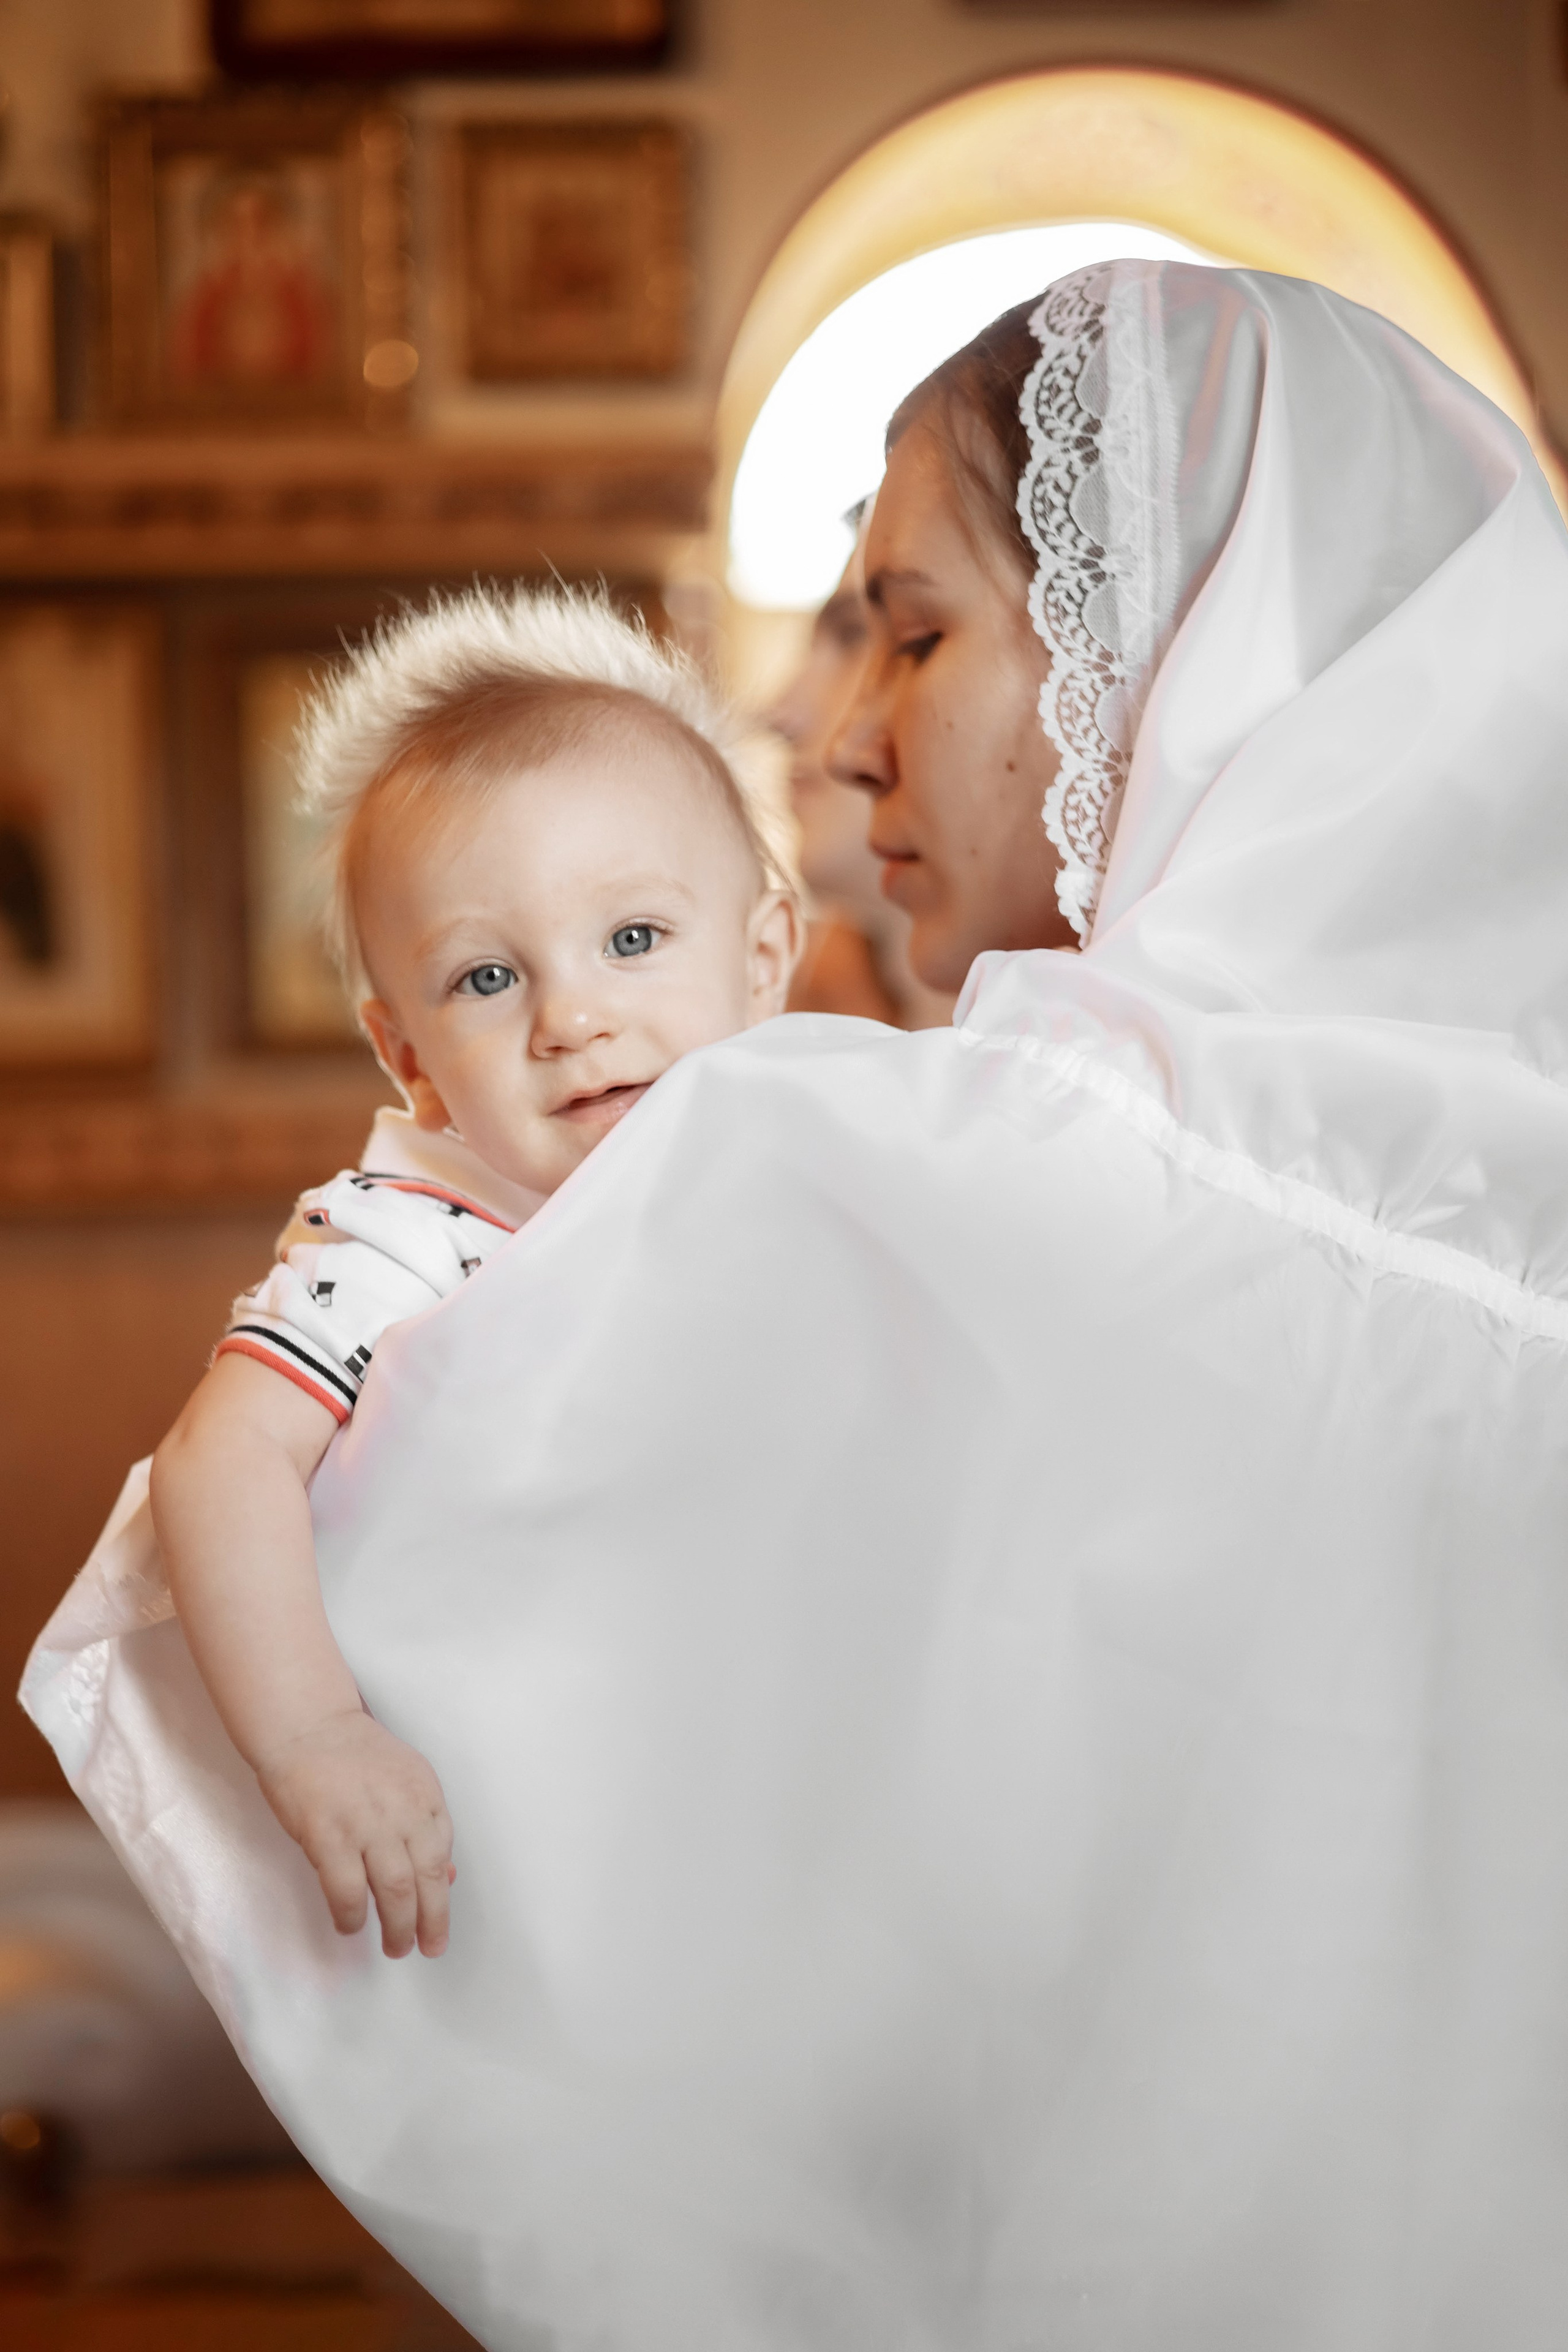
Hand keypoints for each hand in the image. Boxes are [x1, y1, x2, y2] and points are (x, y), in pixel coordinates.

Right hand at [256, 1709, 455, 1958]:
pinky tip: (350, 1926)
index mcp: (425, 1794)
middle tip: (428, 1947)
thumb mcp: (404, 1779)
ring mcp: (367, 1824)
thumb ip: (422, 1824)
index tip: (439, 1917)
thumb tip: (446, 1875)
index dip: (442, 1890)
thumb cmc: (354, 1754)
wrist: (307, 1725)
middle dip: (431, 1921)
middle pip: (427, 1878)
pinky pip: (347, 1890)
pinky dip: (352, 1915)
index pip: (442, 1851)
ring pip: (395, 1891)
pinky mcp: (329, 1835)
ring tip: (396, 1947)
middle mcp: (403, 1811)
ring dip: (398, 1927)